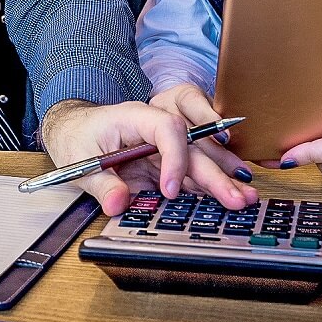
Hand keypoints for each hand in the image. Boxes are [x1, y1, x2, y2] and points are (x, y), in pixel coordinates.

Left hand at [38, 99, 257, 215]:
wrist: (75, 130)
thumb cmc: (78, 138)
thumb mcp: (79, 161)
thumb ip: (101, 183)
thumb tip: (118, 203)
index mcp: (135, 117)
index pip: (167, 128)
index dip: (175, 158)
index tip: (170, 190)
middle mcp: (156, 127)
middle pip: (192, 146)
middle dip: (215, 173)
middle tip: (236, 196)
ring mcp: (164, 144)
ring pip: (199, 159)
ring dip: (223, 178)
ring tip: (245, 197)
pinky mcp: (166, 161)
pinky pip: (191, 172)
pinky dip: (210, 185)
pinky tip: (231, 195)